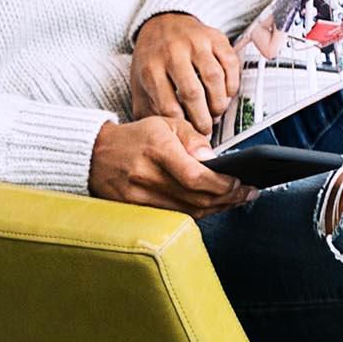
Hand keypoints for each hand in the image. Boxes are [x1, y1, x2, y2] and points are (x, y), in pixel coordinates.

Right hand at [90, 116, 252, 215]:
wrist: (95, 154)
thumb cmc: (135, 137)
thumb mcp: (165, 123)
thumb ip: (193, 138)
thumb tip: (215, 160)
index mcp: (157, 149)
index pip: (195, 177)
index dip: (222, 185)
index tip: (240, 183)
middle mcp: (146, 176)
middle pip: (196, 198)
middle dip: (228, 198)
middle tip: (248, 193)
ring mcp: (138, 197)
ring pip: (188, 212)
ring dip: (216, 209)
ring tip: (235, 200)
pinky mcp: (135, 211)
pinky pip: (174, 218)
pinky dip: (196, 214)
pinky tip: (211, 206)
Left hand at [130, 11, 240, 137]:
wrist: (163, 23)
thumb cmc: (153, 59)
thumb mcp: (140, 85)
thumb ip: (147, 111)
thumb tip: (161, 138)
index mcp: (151, 69)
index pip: (168, 105)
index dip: (182, 125)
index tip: (190, 135)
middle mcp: (173, 53)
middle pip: (192, 93)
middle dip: (203, 118)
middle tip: (207, 129)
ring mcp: (195, 43)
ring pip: (214, 78)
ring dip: (219, 102)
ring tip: (216, 112)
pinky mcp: (215, 37)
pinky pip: (230, 63)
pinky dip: (232, 83)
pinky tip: (226, 93)